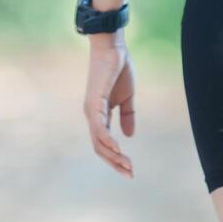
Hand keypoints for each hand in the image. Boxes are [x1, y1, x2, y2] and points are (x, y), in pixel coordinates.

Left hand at [82, 32, 135, 177]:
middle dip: (115, 163)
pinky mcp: (94, 103)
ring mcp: (91, 110)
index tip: (130, 168)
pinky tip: (118, 149)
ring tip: (127, 164)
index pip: (104, 143)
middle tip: (130, 173)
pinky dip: (107, 140)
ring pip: (98, 142)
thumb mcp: (127, 97)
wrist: (113, 48)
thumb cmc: (119, 69)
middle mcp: (92, 115)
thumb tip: (129, 136)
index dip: (116, 158)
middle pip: (99, 148)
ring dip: (113, 156)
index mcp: (99, 115)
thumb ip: (127, 116)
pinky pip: (99, 128)